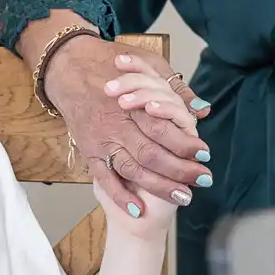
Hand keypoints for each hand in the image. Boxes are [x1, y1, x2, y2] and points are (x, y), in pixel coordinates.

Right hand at [42, 39, 211, 218]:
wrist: (68, 67)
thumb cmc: (110, 64)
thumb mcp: (147, 64)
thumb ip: (174, 88)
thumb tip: (202, 109)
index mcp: (133, 104)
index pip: (163, 129)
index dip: (186, 144)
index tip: (205, 153)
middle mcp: (117, 126)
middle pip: (152, 154)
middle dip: (180, 170)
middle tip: (203, 179)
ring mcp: (102, 141)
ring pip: (132, 170)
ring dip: (159, 186)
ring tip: (183, 197)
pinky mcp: (89, 152)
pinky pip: (104, 179)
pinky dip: (119, 196)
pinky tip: (137, 210)